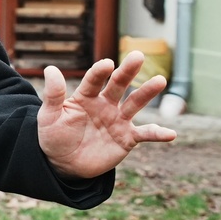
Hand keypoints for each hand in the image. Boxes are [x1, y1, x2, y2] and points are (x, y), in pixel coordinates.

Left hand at [38, 51, 176, 178]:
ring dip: (147, 92)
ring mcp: (118, 120)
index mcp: (85, 96)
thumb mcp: (49, 117)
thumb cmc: (54, 136)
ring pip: (135, 103)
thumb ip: (53, 95)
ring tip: (159, 80)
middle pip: (118, 85)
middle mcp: (105, 104)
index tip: (107, 63)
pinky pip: (145, 134)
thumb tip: (50, 69)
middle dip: (128, 71)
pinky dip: (158, 134)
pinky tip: (171, 134)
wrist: (64, 164)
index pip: (93, 80)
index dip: (99, 72)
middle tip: (137, 55)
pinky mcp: (127, 138)